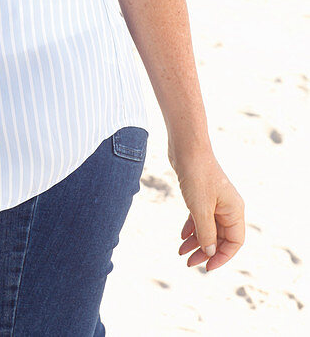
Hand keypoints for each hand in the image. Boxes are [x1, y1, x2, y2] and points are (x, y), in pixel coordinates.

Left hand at [170, 147, 244, 270]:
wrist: (187, 148)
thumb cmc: (197, 175)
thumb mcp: (200, 209)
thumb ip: (206, 233)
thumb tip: (210, 252)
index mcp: (235, 210)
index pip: (235, 242)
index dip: (222, 256)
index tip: (207, 266)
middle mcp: (228, 207)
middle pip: (220, 237)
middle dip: (205, 251)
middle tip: (189, 262)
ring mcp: (215, 201)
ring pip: (208, 228)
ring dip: (196, 241)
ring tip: (181, 252)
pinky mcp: (202, 195)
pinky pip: (200, 217)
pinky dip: (192, 227)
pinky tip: (182, 236)